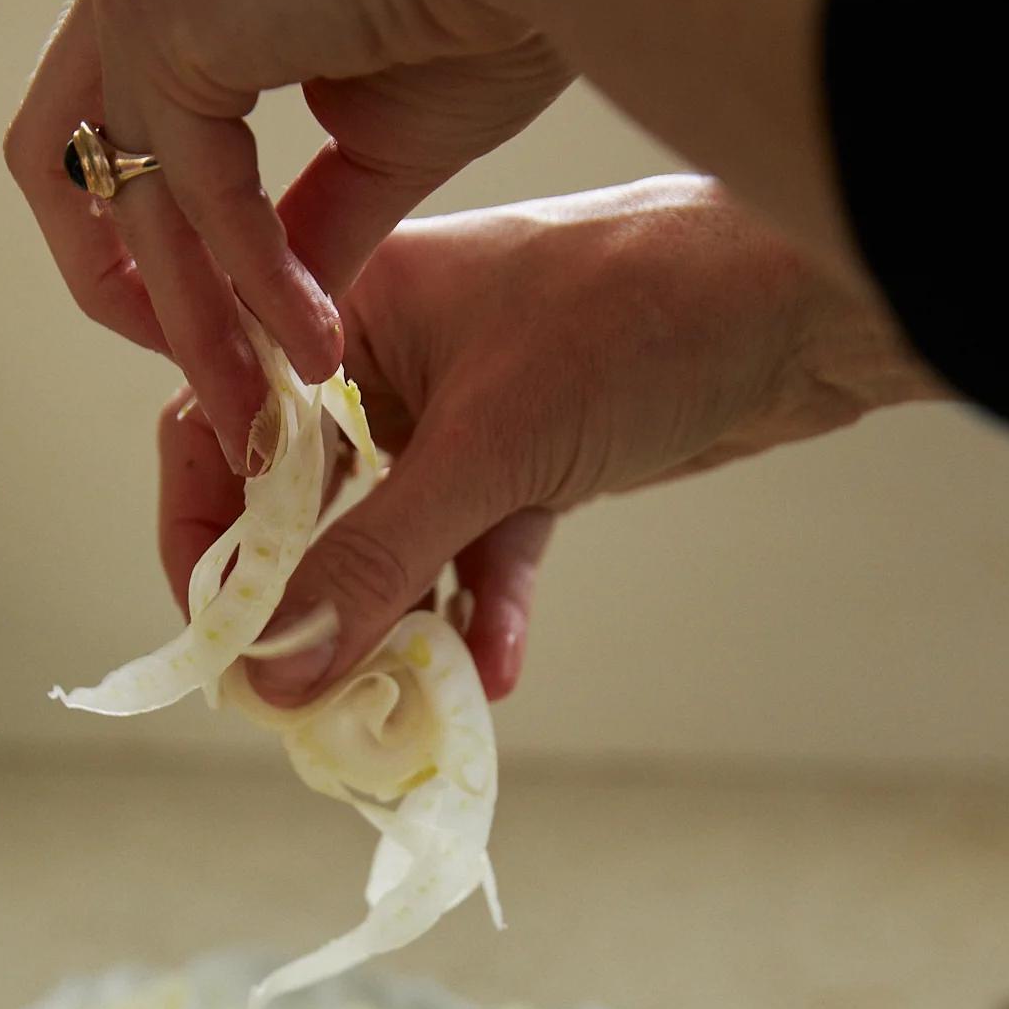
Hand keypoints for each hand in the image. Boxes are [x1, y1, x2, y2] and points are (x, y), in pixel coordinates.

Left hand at [3, 0, 568, 473]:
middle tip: (205, 386)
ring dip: (197, 323)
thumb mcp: (377, 139)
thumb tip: (272, 328)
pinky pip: (195, 195)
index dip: (153, 254)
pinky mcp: (153, 11)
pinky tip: (311, 343)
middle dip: (126, 294)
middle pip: (67, 166)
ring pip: (130, 200)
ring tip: (259, 407)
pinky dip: (252, 283)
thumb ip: (308, 228)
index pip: (118, 135)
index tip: (222, 337)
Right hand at [159, 177, 942, 703]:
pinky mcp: (528, 465)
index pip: (223, 430)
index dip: (206, 537)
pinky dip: (486, 612)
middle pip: (303, 504)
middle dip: (305, 605)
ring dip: (398, 624)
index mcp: (346, 312)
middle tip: (310, 694)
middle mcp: (386, 362)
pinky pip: (478, 555)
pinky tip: (498, 670)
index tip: (221, 635)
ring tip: (405, 701)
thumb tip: (275, 670)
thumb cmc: (639, 316)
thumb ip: (375, 563)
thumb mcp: (488, 450)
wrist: (802, 306)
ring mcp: (459, 417)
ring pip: (391, 543)